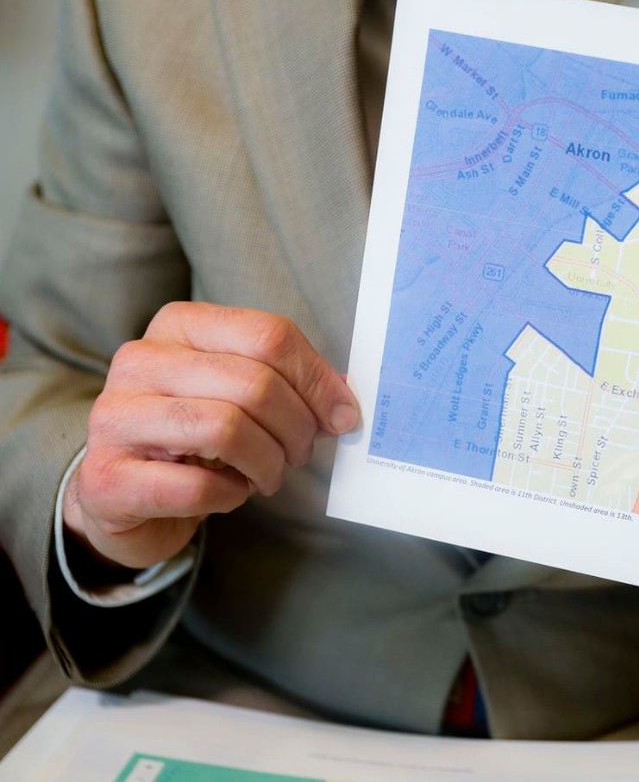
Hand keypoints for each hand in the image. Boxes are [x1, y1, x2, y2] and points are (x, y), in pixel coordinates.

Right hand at [65, 302, 359, 568]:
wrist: (124, 494)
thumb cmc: (194, 436)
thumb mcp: (241, 394)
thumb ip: (293, 386)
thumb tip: (347, 401)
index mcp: (179, 326)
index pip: (268, 335)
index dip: (317, 380)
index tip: (342, 416)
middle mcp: (140, 361)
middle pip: (255, 384)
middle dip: (297, 429)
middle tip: (300, 454)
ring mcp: (116, 417)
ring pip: (226, 429)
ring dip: (267, 463)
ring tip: (269, 475)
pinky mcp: (107, 477)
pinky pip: (196, 486)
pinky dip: (230, 495)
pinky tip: (229, 492)